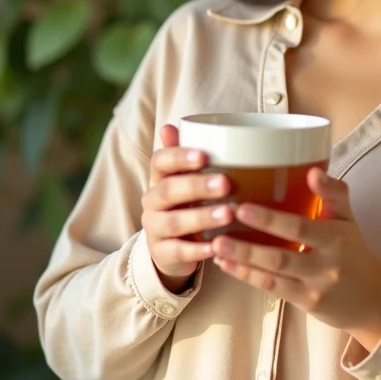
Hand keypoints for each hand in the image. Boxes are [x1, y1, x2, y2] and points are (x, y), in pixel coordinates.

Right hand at [141, 124, 233, 293]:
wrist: (172, 244)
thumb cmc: (188, 199)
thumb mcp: (189, 175)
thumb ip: (186, 152)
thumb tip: (170, 125)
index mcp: (160, 176)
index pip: (160, 161)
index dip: (179, 157)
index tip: (204, 155)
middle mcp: (152, 201)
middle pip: (167, 191)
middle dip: (197, 186)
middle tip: (226, 184)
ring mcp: (154, 228)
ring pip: (173, 222)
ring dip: (201, 217)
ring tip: (228, 214)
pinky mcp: (162, 254)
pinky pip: (177, 252)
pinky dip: (197, 251)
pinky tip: (216, 247)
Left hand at [212, 168, 380, 351]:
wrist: (372, 299)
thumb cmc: (353, 249)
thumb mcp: (348, 218)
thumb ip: (332, 192)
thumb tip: (312, 169)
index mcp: (336, 238)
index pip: (301, 228)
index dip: (271, 220)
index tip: (244, 207)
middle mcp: (325, 265)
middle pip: (282, 256)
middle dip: (248, 245)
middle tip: (220, 229)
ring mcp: (314, 287)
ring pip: (273, 275)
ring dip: (242, 261)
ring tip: (216, 246)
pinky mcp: (304, 303)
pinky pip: (272, 289)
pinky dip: (248, 276)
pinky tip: (226, 265)